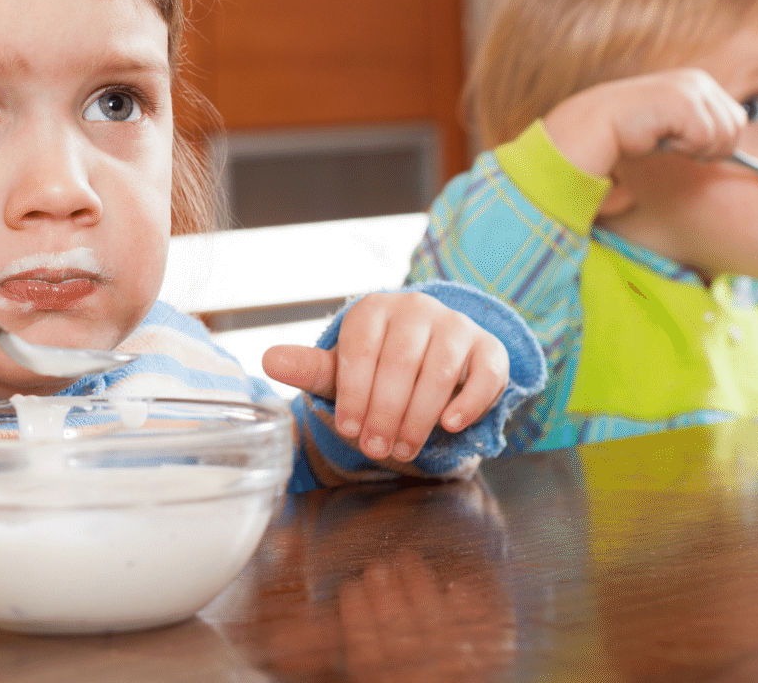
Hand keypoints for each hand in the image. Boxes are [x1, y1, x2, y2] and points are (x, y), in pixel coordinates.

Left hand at [262, 292, 508, 461]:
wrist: (431, 359)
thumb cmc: (379, 369)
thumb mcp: (344, 371)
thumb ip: (311, 369)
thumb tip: (268, 360)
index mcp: (374, 310)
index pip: (362, 349)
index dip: (354, 393)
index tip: (348, 429)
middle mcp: (417, 308)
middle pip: (401, 361)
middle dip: (386, 411)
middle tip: (375, 448)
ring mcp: (456, 325)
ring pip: (441, 369)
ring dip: (421, 415)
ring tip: (404, 449)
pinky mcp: (489, 347)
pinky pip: (485, 373)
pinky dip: (469, 402)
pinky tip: (449, 425)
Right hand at [541, 68, 746, 178]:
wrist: (595, 126)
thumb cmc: (631, 132)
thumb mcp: (674, 128)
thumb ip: (702, 130)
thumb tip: (731, 149)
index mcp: (698, 83)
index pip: (736, 118)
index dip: (717, 142)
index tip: (686, 146)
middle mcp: (698, 80)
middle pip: (736, 127)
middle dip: (710, 147)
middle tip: (674, 145)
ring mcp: (692, 89)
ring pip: (724, 136)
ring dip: (694, 149)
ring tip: (664, 140)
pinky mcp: (684, 102)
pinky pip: (705, 140)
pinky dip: (683, 148)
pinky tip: (658, 138)